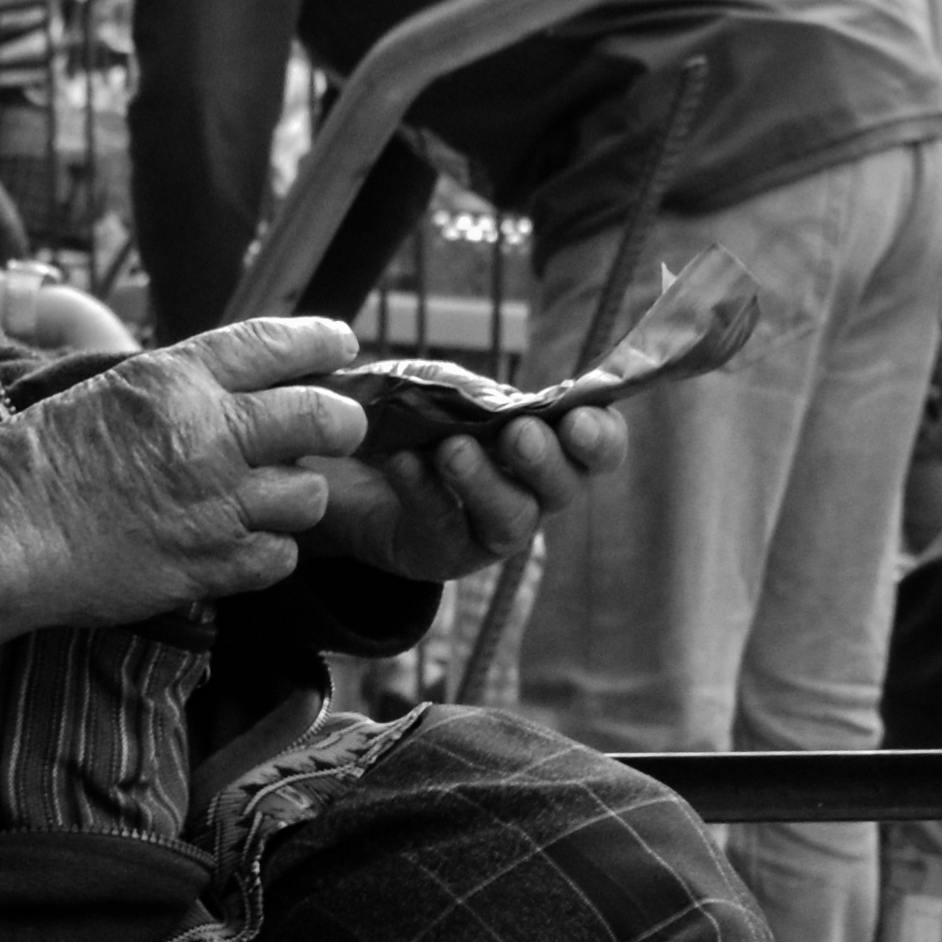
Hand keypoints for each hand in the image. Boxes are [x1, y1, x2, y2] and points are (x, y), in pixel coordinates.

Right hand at [0, 314, 365, 677]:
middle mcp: (208, 436)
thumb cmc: (38, 461)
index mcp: (177, 379)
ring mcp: (215, 506)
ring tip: (265, 494)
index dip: (323, 342)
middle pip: (325, 417)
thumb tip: (249, 384)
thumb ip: (185, 386)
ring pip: (311, 494)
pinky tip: (239, 540)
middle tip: (334, 429)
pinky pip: (282, 556)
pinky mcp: (210, 567)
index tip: (342, 347)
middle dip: (341, 421)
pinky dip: (270, 549)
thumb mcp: (113, 390)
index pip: (279, 343)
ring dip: (297, 493)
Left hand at [301, 405, 626, 584]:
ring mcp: (488, 530)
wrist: (339, 462)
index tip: (577, 420)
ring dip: (487, 482)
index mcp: (545, 441)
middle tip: (518, 433)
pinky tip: (404, 462)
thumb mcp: (434, 386)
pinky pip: (444, 528)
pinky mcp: (441, 554)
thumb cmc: (403, 416)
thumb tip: (488, 401)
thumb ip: (466, 390)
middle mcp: (530, 490)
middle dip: (546, 460)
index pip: (597, 445)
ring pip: (512, 519)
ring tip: (452, 450)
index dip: (601, 436)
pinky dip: (425, 492)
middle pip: (566, 488)